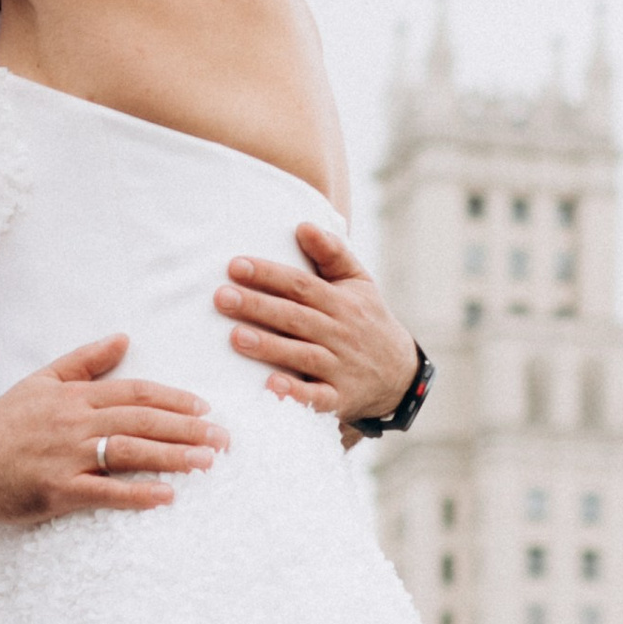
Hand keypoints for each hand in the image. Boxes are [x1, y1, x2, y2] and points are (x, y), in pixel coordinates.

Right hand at [0, 336, 228, 521]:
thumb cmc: (3, 424)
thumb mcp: (42, 381)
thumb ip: (84, 361)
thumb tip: (123, 339)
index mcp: (74, 398)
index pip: (134, 394)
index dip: (172, 400)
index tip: (205, 408)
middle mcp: (75, 424)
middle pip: (141, 422)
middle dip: (187, 429)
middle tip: (224, 438)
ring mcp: (66, 458)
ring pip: (129, 453)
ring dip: (172, 457)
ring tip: (207, 462)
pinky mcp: (57, 491)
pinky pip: (104, 492)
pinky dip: (137, 494)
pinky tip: (167, 496)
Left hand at [216, 224, 419, 424]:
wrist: (400, 374)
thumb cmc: (368, 320)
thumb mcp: (359, 283)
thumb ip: (332, 253)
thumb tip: (303, 224)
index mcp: (341, 302)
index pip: (300, 284)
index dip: (268, 274)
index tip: (235, 266)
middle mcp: (340, 333)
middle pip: (295, 317)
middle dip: (258, 306)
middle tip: (222, 298)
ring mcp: (340, 367)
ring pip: (302, 354)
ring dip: (269, 347)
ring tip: (236, 337)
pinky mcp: (339, 399)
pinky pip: (317, 398)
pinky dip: (296, 394)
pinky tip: (271, 386)